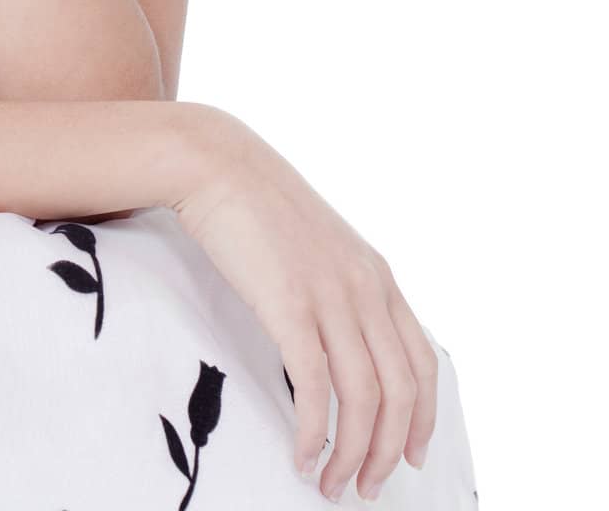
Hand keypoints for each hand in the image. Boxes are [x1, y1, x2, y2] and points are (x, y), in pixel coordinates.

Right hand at [173, 111, 437, 502]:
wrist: (219, 165)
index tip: (412, 458)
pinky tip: (301, 453)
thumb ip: (343, 289)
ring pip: (365, 398)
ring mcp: (330, 295)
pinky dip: (313, 430)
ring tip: (328, 483)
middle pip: (402, 392)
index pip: (424, 364)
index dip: (424, 420)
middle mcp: (366, 288)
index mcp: (378, 276)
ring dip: (352, 454)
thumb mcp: (322, 247)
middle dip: (389, 453)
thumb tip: (345, 344)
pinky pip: (315, 385)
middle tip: (363, 488)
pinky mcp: (289, 303)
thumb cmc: (261, 207)